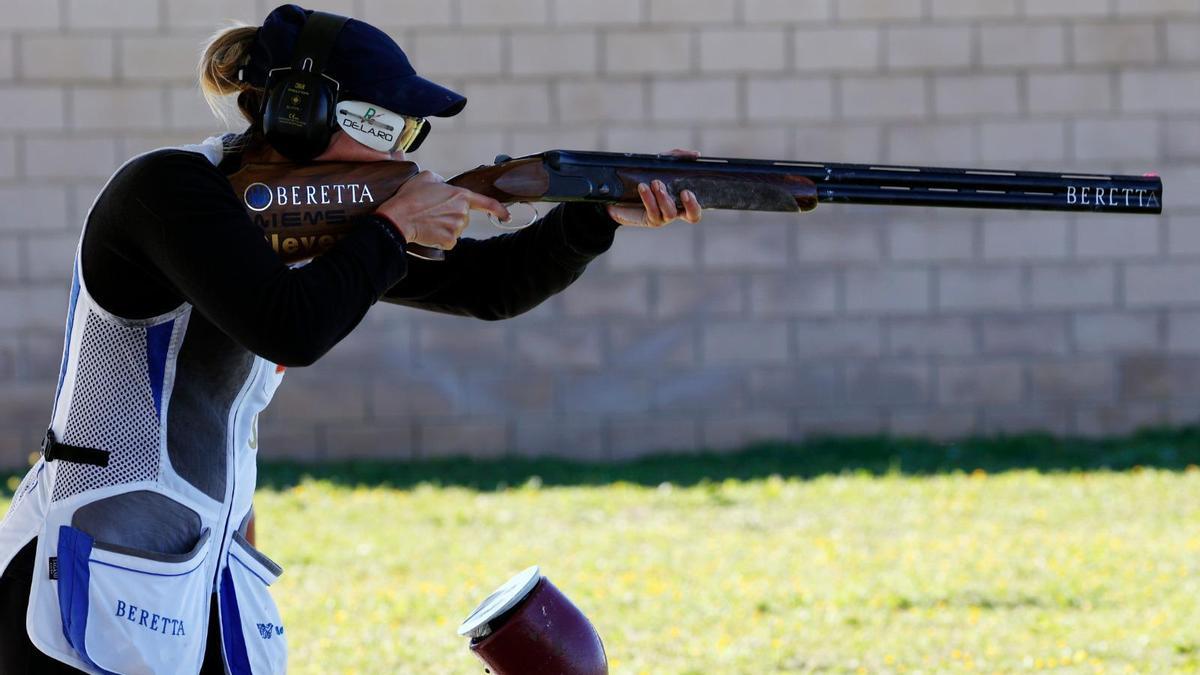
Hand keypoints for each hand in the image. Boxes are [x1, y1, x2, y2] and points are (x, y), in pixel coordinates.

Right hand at [374, 170, 510, 250]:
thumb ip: (440, 180)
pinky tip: (429, 231)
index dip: (498, 210)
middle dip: (451, 215)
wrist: (399, 217)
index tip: (505, 215)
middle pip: (463, 217)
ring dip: (445, 226)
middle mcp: (462, 212)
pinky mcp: (450, 241)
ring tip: (428, 220)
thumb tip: (441, 184)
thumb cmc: (411, 197)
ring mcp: (457, 228)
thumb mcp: (426, 177)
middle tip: (433, 211)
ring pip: (455, 229)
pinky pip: (448, 240)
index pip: (486, 203)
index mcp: (460, 195)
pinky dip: (439, 238)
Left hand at [605, 149, 703, 227]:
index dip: (696, 203)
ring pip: (670, 212)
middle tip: (684, 192)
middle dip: (691, 205)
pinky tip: (643, 187)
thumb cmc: (646, 176)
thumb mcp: (661, 164)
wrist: (619, 191)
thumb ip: (677, 157)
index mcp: (682, 200)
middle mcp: (675, 210)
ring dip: (664, 196)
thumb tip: (696, 155)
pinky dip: (649, 198)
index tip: (687, 191)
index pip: (696, 207)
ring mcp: (663, 217)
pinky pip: (653, 211)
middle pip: (692, 216)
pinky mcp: (649, 219)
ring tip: (655, 182)